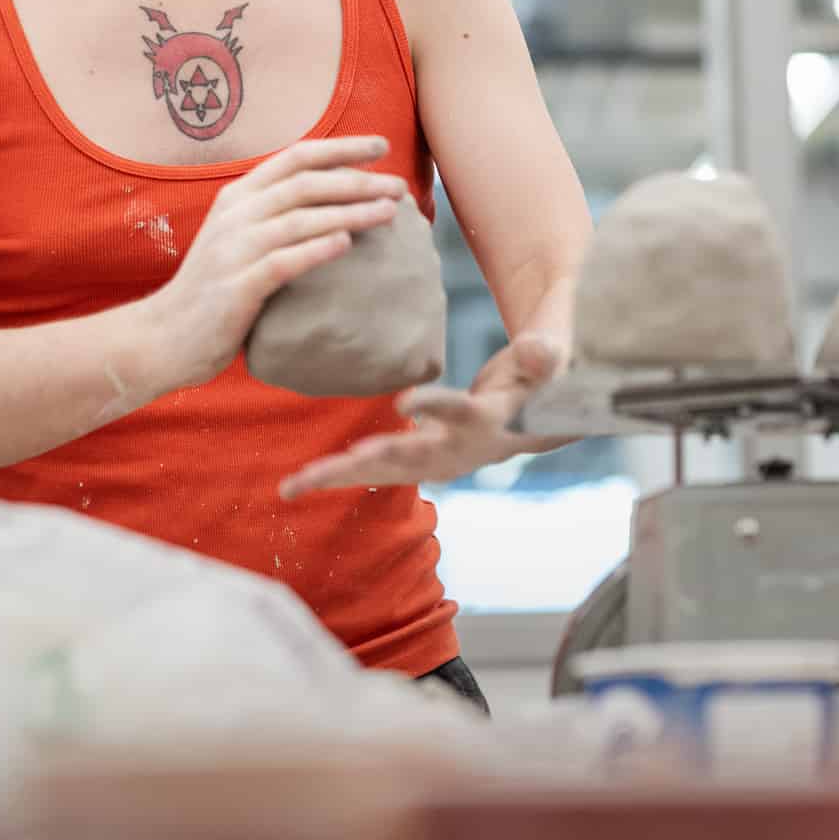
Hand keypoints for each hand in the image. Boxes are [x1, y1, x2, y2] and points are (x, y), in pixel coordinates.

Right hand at [152, 135, 408, 391]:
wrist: (163, 338)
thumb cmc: (215, 289)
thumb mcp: (239, 239)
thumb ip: (276, 216)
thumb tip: (335, 200)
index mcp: (238, 197)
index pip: (295, 157)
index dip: (340, 148)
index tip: (381, 146)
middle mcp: (236, 215)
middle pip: (305, 183)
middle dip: (357, 179)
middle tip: (399, 185)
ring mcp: (234, 249)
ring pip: (300, 218)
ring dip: (349, 212)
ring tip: (389, 212)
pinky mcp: (236, 287)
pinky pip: (282, 262)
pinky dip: (317, 249)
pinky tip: (347, 245)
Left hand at [278, 331, 569, 498]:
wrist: (536, 422)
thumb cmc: (539, 382)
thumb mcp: (547, 364)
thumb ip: (544, 355)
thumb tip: (542, 352)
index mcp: (488, 422)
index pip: (460, 411)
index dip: (435, 406)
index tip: (405, 402)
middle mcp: (458, 450)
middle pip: (407, 456)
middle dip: (363, 464)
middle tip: (319, 473)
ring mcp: (436, 460)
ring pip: (382, 472)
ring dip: (338, 477)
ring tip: (291, 487)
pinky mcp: (419, 462)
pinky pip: (376, 471)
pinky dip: (341, 475)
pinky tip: (301, 483)